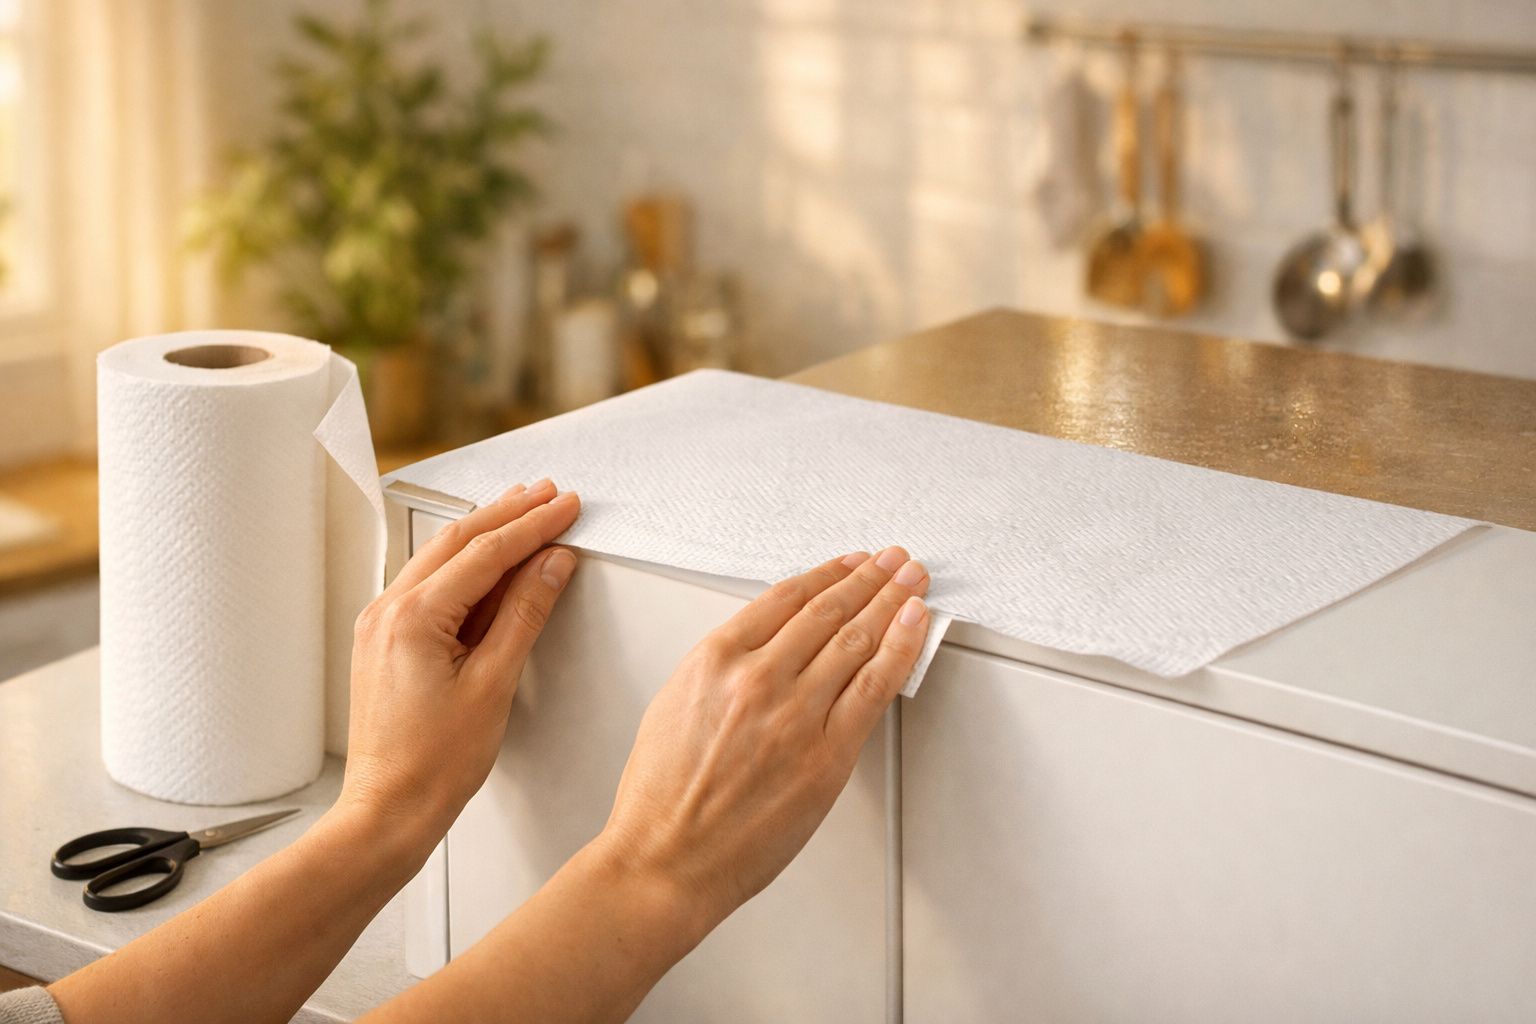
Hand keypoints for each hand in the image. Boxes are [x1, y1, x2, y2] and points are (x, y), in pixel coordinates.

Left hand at [340, 479, 580, 853]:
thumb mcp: (494, 684)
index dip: (533, 526)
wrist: (388, 811)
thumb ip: (524, 615)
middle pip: (458, 542)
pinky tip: (485, 560)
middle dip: (508, 514)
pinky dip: (461, 564)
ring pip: (438, 558)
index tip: (566, 507)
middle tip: (550, 494)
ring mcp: (380, 624)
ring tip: (522, 510)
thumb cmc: (434, 765)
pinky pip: (425, 584)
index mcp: (413, 618)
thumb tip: (551, 566)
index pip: (486, 553)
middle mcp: (387, 610)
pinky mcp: (383, 641)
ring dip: (484, 532)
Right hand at [595, 546, 930, 930]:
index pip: (785, 597)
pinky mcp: (826, 755)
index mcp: (715, 658)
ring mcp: (796, 714)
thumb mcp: (674, 704)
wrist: (665, 860)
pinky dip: (901, 648)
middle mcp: (758, 677)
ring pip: (856, 639)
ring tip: (912, 580)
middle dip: (869, 578)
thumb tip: (769, 647)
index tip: (849, 564)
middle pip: (828, 610)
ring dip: (892, 600)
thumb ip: (723, 669)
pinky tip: (916, 624)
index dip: (827, 574)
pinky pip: (874, 687)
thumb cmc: (661, 798)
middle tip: (894, 560)